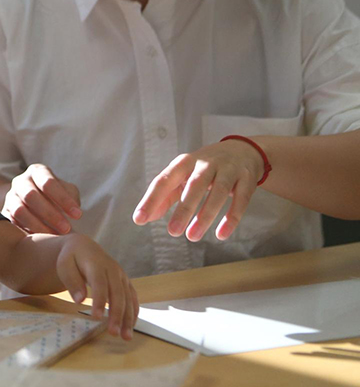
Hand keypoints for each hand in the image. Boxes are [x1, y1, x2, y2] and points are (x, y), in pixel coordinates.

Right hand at [3, 164, 82, 233]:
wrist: (38, 205)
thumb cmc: (57, 197)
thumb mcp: (67, 192)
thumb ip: (71, 196)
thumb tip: (73, 211)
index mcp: (37, 172)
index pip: (48, 183)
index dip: (63, 199)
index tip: (78, 215)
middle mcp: (21, 181)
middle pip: (31, 195)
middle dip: (50, 214)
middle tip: (66, 229)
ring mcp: (10, 197)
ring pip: (19, 211)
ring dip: (38, 225)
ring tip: (54, 236)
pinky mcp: (5, 213)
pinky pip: (12, 223)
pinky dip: (26, 232)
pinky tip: (40, 240)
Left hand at [56, 234, 138, 339]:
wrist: (84, 247)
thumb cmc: (71, 258)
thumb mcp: (64, 265)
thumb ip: (72, 281)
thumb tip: (79, 300)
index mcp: (96, 263)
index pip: (99, 283)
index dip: (99, 300)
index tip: (96, 317)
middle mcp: (113, 269)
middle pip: (118, 293)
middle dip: (117, 314)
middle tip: (113, 333)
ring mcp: (121, 276)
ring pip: (128, 298)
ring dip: (128, 318)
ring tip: (126, 337)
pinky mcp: (125, 282)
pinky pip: (133, 298)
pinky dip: (133, 313)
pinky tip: (130, 327)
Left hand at [132, 140, 263, 240]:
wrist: (242, 150)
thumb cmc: (204, 168)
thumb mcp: (183, 176)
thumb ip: (166, 196)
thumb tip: (146, 217)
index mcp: (184, 163)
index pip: (164, 180)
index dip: (151, 200)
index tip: (139, 219)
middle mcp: (205, 163)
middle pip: (193, 186)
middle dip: (183, 209)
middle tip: (172, 232)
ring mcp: (228, 169)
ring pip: (218, 192)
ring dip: (205, 216)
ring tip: (192, 236)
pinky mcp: (247, 179)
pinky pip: (241, 199)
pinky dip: (231, 218)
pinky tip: (221, 234)